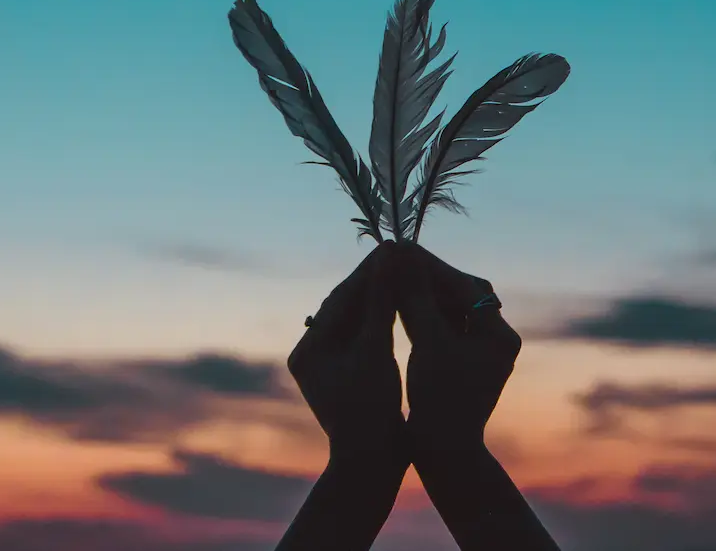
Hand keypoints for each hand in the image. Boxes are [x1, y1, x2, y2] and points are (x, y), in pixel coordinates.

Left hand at [286, 240, 404, 465]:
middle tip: (401, 253)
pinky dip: (385, 317)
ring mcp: (331, 364)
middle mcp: (313, 353)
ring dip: (382, 296)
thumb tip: (387, 256)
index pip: (341, 298)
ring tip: (406, 270)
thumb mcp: (376, 351)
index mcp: (309, 349)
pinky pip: (368, 334)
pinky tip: (406, 301)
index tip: (394, 248)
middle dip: (375, 281)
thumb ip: (380, 301)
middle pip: (348, 305)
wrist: (372, 467)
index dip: (370, 272)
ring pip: (359, 317)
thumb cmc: (370, 412)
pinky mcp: (350, 372)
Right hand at [392, 242, 521, 451]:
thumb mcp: (428, 344)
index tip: (401, 248)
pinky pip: (440, 324)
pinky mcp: (461, 359)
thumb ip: (416, 296)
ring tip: (391, 272)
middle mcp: (496, 338)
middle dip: (426, 275)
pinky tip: (395, 297)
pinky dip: (419, 311)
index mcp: (500, 335)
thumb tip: (402, 253)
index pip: (464, 286)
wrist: (443, 457)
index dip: (431, 265)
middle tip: (396, 256)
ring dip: (420, 291)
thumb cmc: (440, 403)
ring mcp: (479, 349)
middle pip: (458, 293)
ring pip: (447, 307)